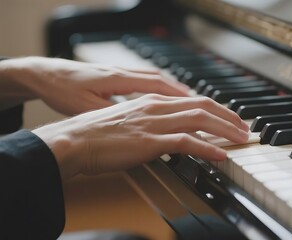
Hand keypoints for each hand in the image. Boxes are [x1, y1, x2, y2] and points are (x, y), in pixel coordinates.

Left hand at [0, 57, 188, 114]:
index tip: (204, 110)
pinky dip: (166, 91)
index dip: (184, 99)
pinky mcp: (120, 78)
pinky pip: (150, 83)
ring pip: (160, 81)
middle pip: (167, 82)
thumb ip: (113, 116)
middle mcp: (125, 73)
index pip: (161, 86)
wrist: (45, 75)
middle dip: (191, 95)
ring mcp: (124, 74)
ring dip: (180, 93)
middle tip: (212, 108)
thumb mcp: (86, 107)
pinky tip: (170, 100)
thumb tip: (133, 127)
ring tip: (198, 105)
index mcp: (119, 79)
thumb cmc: (63, 90)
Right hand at [33, 94, 249, 179]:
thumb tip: (172, 133)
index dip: (218, 109)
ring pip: (200, 120)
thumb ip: (153, 123)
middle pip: (204, 106)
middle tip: (244, 128)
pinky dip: (206, 148)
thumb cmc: (98, 133)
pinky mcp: (150, 141)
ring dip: (225, 130)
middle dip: (229, 116)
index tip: (231, 118)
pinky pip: (185, 142)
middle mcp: (158, 107)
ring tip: (240, 139)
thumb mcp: (131, 121)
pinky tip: (219, 155)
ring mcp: (154, 123)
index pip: (195, 100)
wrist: (75, 140)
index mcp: (154, 101)